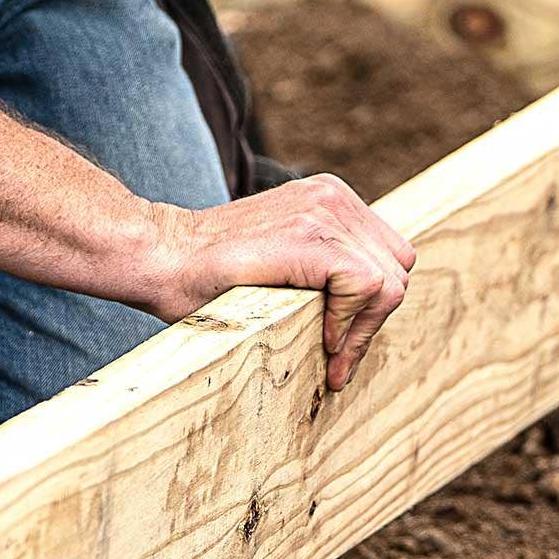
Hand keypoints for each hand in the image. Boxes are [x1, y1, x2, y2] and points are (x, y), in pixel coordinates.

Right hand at [126, 174, 418, 389]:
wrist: (161, 258)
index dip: (372, 305)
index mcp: (329, 198)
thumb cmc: (208, 274)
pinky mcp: (313, 237)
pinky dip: (352, 323)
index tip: (341, 346)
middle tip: (339, 360)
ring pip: (389, 282)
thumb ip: (321, 266)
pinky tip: (322, 341)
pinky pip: (368, 286)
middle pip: (397, 267)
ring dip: (363, 330)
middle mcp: (333, 197)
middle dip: (373, 320)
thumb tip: (364, 314)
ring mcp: (325, 212)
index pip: (388, 254)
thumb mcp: (280, 259)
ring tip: (332, 359)